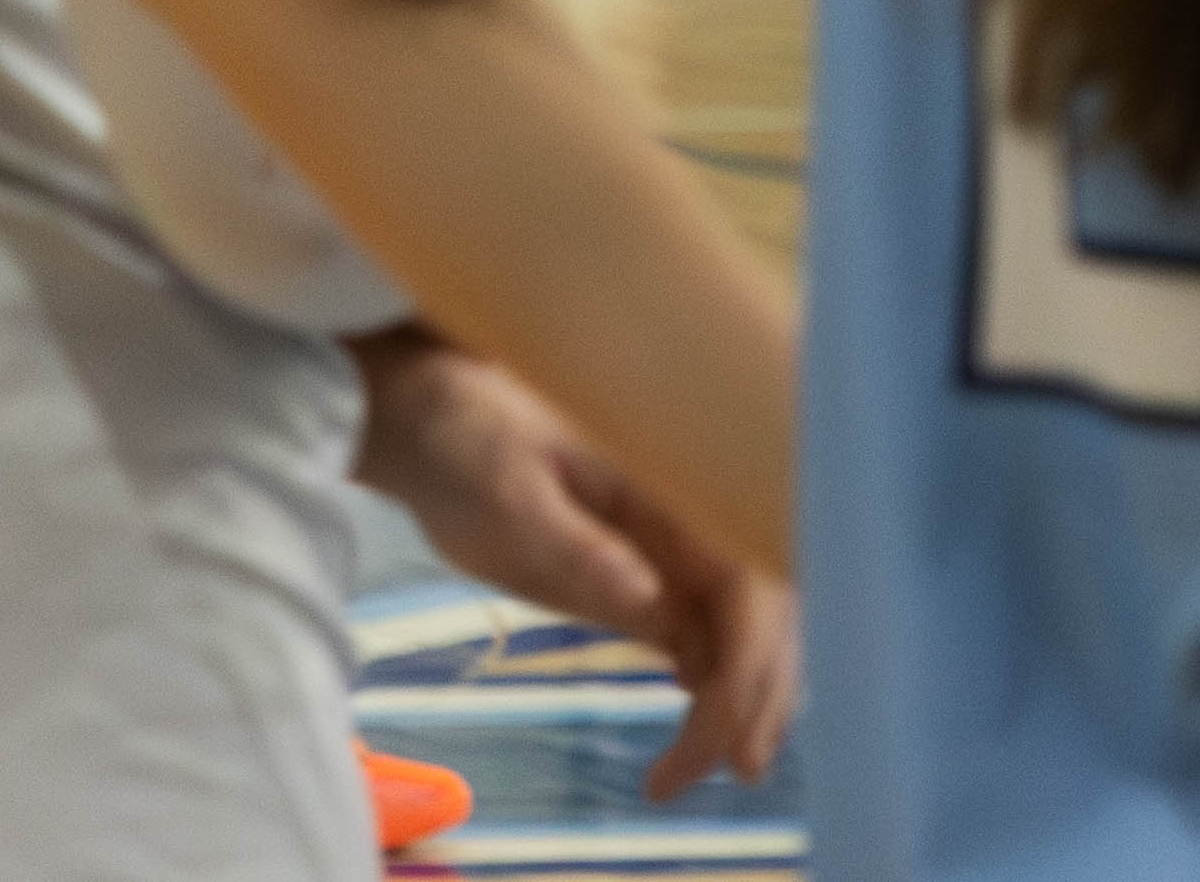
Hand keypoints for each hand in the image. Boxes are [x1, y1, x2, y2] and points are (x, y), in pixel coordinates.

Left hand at [351, 336, 796, 798]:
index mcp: (680, 492)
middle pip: (763, 615)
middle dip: (754, 699)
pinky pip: (706, 633)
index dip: (755, 663)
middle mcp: (696, 523)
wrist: (436, 424)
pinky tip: (691, 728)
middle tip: (707, 776)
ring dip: (736, 702)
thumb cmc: (474, 442)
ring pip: (742, 631)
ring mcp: (675, 552)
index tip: (728, 740)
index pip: (751, 585)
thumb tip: (648, 597)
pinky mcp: (649, 574)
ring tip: (683, 773)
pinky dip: (712, 686)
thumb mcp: (509, 490)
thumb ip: (575, 544)